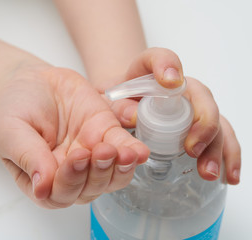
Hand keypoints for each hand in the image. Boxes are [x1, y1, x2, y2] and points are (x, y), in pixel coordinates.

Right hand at [0, 64, 149, 208]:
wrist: (34, 81)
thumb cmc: (17, 108)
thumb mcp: (11, 131)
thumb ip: (27, 158)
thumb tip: (42, 189)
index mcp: (43, 179)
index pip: (59, 194)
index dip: (70, 181)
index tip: (75, 157)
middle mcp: (70, 173)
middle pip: (89, 189)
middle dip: (97, 173)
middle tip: (99, 151)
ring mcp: (91, 155)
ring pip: (110, 176)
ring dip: (119, 168)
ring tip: (124, 153)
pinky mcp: (106, 134)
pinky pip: (123, 148)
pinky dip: (133, 151)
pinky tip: (140, 151)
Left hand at [95, 47, 240, 184]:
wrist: (123, 105)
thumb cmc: (117, 101)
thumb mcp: (107, 102)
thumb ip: (116, 105)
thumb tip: (133, 117)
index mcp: (152, 71)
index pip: (161, 58)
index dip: (168, 66)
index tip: (170, 81)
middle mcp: (180, 87)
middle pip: (201, 98)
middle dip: (203, 125)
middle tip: (192, 150)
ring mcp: (193, 106)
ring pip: (215, 121)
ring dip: (216, 147)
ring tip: (208, 172)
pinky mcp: (200, 125)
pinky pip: (220, 137)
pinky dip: (227, 156)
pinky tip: (229, 176)